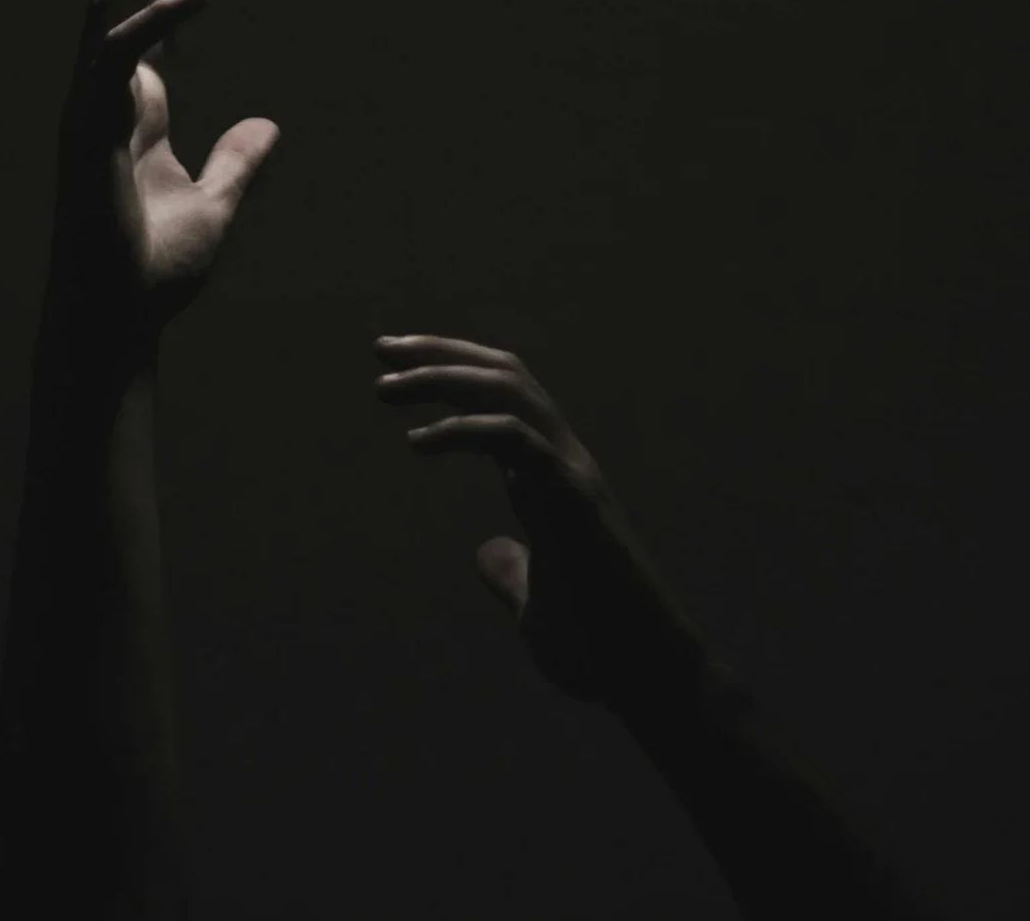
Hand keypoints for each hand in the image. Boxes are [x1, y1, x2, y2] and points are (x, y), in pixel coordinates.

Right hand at [52, 0, 279, 344]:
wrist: (117, 324)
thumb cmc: (153, 273)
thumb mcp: (216, 205)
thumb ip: (239, 163)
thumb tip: (270, 127)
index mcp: (127, 110)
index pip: (141, 20)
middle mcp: (100, 100)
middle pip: (117, 0)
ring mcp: (88, 112)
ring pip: (107, 13)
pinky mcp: (87, 132)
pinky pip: (114, 59)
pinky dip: (154, 22)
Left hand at [374, 334, 711, 717]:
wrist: (649, 679)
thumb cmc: (599, 646)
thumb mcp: (535, 606)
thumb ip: (512, 574)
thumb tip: (487, 555)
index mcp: (550, 477)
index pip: (503, 397)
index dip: (452, 371)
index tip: (395, 365)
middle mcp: (563, 461)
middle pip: (504, 375)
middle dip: (440, 354)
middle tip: (380, 350)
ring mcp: (571, 476)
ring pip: (510, 392)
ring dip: (444, 378)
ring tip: (387, 385)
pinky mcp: (573, 501)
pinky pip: (516, 441)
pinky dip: (464, 429)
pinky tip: (418, 442)